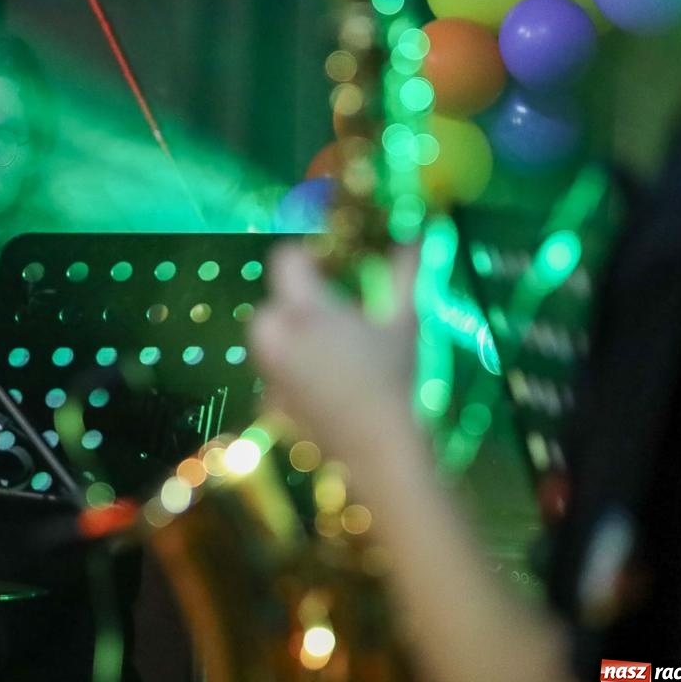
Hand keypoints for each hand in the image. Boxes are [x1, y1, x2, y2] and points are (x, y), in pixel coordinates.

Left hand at [248, 242, 420, 468]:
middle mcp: (273, 334)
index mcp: (302, 309)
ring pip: (271, 334)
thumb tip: (415, 234)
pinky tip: (326, 381)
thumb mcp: (403, 321)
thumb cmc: (393, 378)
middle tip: (338, 312)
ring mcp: (265, 368)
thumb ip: (405, 272)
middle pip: (275, 299)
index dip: (308, 256)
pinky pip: (274, 368)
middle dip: (300, 300)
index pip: (285, 259)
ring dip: (294, 332)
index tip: (334, 266)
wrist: (378, 447)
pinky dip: (292, 366)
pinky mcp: (266, 397)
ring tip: (334, 347)